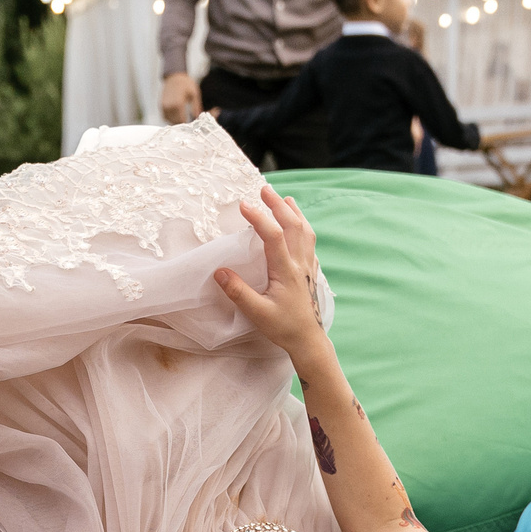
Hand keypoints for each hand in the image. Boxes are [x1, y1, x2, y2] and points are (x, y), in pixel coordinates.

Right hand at [161, 72, 201, 123]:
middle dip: (182, 124)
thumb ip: (196, 107)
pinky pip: (165, 117)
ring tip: (183, 118)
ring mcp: (163, 107)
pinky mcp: (160, 106)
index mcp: (178, 104)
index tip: (192, 125)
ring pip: (170, 121)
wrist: (174, 76)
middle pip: (175, 122)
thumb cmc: (185, 84)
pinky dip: (171, 118)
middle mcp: (169, 106)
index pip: (182, 121)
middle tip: (189, 123)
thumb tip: (198, 118)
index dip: (188, 125)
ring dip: (176, 121)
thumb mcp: (194, 94)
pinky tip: (177, 115)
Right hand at [211, 188, 325, 359]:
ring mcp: (307, 267)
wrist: (309, 340)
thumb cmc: (283, 328)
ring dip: (294, 212)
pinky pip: (310, 242)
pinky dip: (304, 227)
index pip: (273, 236)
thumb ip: (238, 291)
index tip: (243, 205)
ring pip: (305, 231)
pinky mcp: (311, 272)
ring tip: (285, 199)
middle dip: (278, 205)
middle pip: (292, 225)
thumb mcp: (257, 313)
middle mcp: (299, 264)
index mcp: (286, 271)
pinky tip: (300, 225)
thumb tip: (219, 271)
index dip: (258, 218)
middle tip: (264, 190)